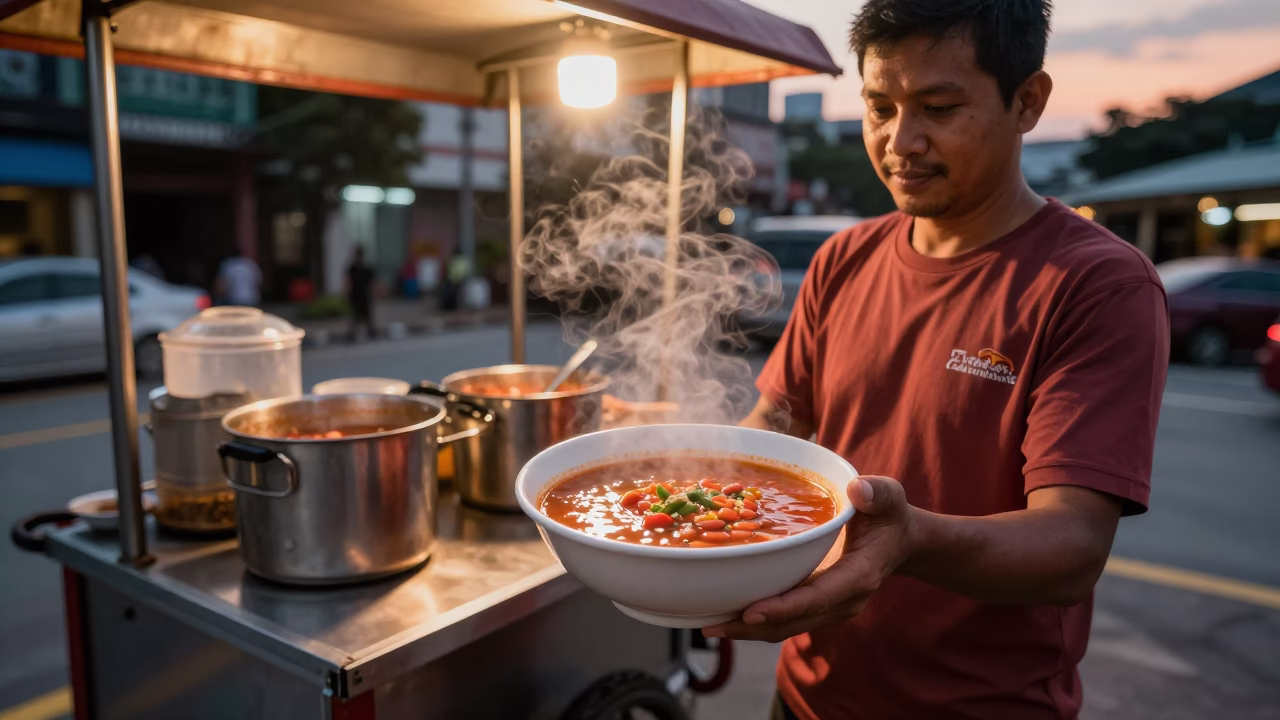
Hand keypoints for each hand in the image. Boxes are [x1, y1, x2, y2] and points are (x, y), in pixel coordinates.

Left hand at [702, 475, 913, 642]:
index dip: (784, 607)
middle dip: (753, 626)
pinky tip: (726, 613)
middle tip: (713, 625)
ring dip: (749, 629)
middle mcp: (843, 600)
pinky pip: (785, 618)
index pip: (818, 597)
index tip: (751, 612)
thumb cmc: (888, 515)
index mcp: (859, 576)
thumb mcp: (889, 498)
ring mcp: (830, 607)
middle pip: (794, 621)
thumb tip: (858, 491)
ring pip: (786, 626)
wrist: (897, 541)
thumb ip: (877, 493)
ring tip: (710, 625)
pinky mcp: (817, 605)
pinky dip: (756, 619)